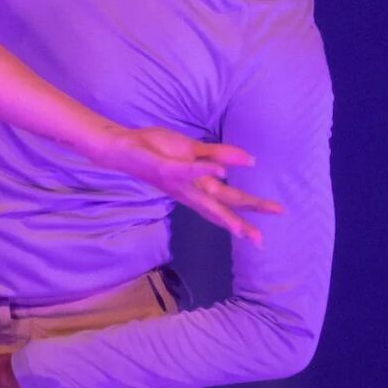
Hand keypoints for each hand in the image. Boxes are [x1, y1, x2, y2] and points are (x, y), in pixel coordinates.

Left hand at [101, 126, 278, 244]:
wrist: (124, 147)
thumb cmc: (158, 151)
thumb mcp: (194, 150)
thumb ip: (220, 154)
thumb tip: (250, 160)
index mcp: (197, 187)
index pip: (226, 206)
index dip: (244, 222)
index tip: (261, 240)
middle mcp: (190, 190)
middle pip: (223, 207)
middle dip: (245, 222)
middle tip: (263, 239)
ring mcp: (179, 182)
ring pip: (206, 199)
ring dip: (225, 212)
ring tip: (243, 228)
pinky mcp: (167, 169)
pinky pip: (187, 171)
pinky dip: (203, 171)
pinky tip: (220, 172)